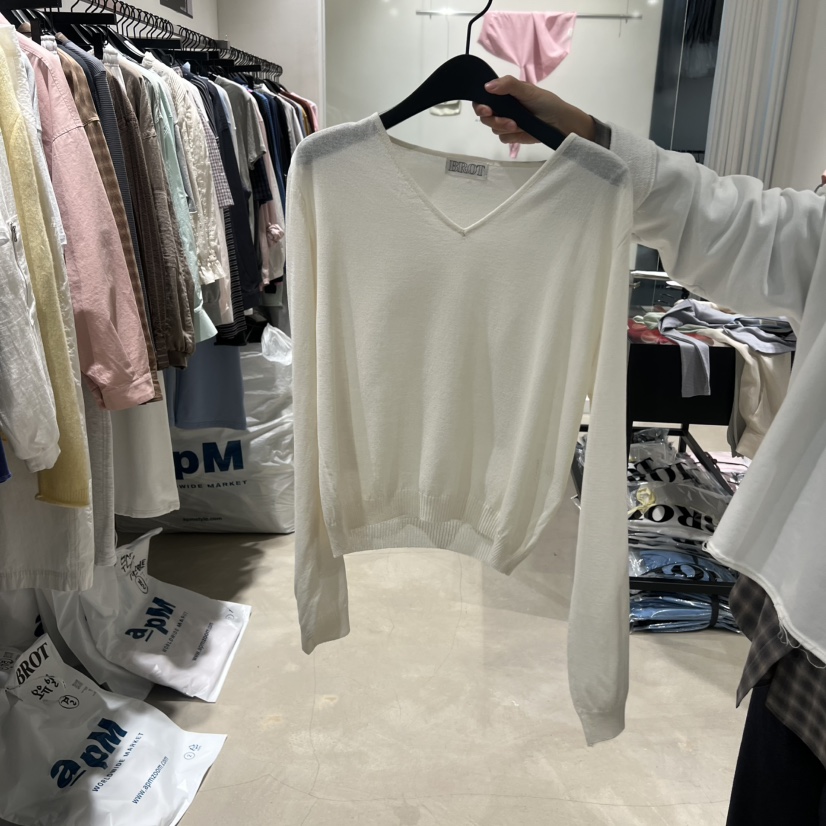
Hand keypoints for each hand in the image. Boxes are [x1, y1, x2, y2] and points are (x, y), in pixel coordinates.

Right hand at [473, 75, 595, 144]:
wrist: (560, 123)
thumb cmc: (546, 103)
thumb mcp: (528, 90)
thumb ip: (508, 85)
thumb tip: (487, 86)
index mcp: (504, 93)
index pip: (483, 98)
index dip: (480, 104)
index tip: (485, 109)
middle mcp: (503, 108)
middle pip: (485, 116)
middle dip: (493, 119)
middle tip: (505, 120)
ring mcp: (507, 122)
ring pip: (493, 128)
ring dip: (503, 127)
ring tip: (518, 125)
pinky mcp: (512, 136)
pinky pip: (502, 138)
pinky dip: (511, 136)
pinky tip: (521, 131)